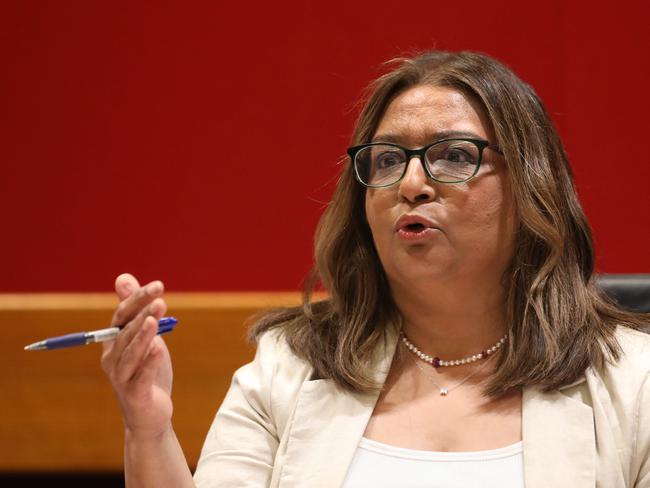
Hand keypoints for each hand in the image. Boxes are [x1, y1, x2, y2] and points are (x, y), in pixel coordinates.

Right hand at [101, 273, 173, 439]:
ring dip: (143, 336)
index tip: (158, 286)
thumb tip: (123, 277)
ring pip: (131, 354)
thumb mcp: (145, 338)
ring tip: (154, 320)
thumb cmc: (148, 372)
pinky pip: (141, 377)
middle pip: (125, 332)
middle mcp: (112, 359)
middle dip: (143, 314)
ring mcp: (121, 378)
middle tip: (160, 300)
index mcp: (113, 343)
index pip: (121, 316)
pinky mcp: (135, 395)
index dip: (138, 299)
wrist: (150, 414)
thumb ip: (136, 310)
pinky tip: (159, 349)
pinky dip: (149, 362)